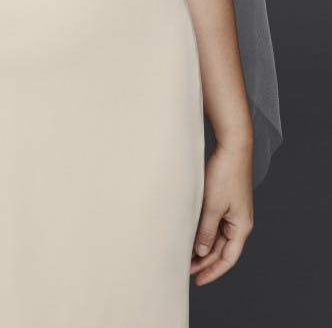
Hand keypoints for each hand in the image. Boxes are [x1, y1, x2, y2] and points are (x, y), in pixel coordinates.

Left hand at [190, 139, 253, 284]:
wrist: (232, 146)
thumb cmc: (225, 174)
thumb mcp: (213, 206)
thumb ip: (207, 231)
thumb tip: (202, 251)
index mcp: (241, 226)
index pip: (228, 258)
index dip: (213, 271)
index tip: (197, 280)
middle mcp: (240, 221)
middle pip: (223, 250)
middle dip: (205, 261)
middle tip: (185, 269)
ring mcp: (234, 211)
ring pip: (218, 237)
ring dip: (204, 246)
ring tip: (185, 254)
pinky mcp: (227, 201)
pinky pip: (216, 224)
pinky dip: (204, 232)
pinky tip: (191, 234)